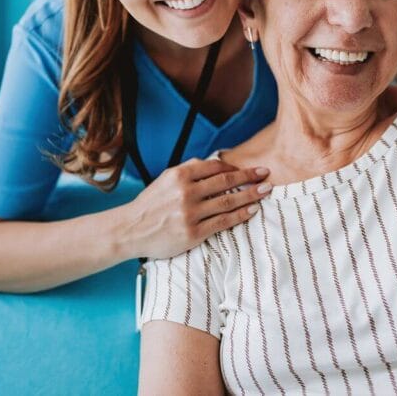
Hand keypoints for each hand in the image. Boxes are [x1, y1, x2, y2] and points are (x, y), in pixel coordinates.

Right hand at [122, 158, 269, 259]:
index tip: (250, 169)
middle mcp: (186, 192)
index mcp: (179, 175)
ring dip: (250, 196)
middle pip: (226, 182)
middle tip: (266, 175)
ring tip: (265, 191)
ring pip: (228, 201)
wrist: (130, 230)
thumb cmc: (150, 204)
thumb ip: (188, 170)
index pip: (215, 167)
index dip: (236, 167)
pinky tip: (252, 211)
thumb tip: (214, 163)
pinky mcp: (193, 233)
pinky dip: (240, 215)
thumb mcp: (165, 180)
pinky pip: (223, 222)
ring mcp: (190, 213)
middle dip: (249, 178)